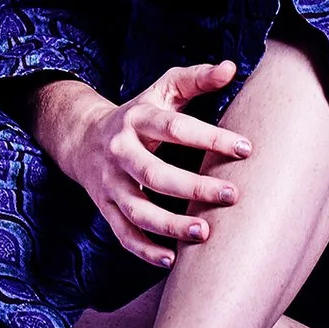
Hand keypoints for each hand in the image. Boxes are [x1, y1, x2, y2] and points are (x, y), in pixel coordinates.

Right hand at [31, 63, 249, 269]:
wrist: (82, 138)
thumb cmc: (138, 114)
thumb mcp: (162, 90)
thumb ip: (196, 79)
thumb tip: (231, 68)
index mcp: (137, 119)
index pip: (175, 127)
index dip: (211, 137)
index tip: (246, 148)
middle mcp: (120, 152)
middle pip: (154, 173)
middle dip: (193, 187)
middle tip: (232, 194)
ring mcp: (110, 183)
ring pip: (138, 210)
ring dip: (169, 225)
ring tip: (204, 233)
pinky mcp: (106, 208)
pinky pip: (123, 234)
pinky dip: (145, 250)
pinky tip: (172, 259)